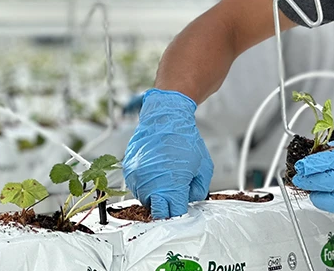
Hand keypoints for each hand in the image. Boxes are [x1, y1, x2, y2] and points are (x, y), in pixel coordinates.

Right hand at [123, 89, 213, 218]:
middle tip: (174, 198)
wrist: (164, 118)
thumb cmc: (185, 139)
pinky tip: (156, 173)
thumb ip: (198, 190)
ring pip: (145, 200)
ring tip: (165, 179)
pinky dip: (145, 185)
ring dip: (155, 196)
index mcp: (172, 185)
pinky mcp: (129, 170)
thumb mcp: (204, 167)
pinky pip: (136, 187)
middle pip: (157, 212)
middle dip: (166, 208)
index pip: (173, 215)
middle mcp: (151, 184)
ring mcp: (137, 177)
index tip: (182, 210)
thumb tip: (188, 201)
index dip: (179, 214)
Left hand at [292, 134, 333, 217]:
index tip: (302, 164)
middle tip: (299, 178)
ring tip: (310, 191)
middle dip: (311, 181)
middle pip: (331, 182)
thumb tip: (322, 152)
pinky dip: (333, 204)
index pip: (333, 161)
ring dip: (318, 197)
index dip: (314, 164)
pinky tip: (326, 198)